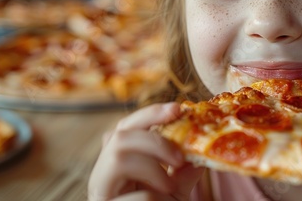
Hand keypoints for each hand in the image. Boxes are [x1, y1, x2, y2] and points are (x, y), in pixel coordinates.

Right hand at [88, 102, 204, 200]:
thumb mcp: (173, 193)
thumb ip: (183, 174)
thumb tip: (200, 152)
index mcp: (117, 165)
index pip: (126, 128)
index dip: (150, 114)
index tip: (178, 108)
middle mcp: (103, 176)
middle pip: (117, 137)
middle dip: (153, 140)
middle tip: (179, 157)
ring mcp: (100, 194)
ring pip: (118, 158)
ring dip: (152, 168)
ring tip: (169, 188)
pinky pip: (135, 197)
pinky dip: (156, 198)